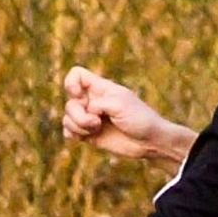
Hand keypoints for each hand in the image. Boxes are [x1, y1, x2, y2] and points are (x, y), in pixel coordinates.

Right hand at [62, 66, 193, 169]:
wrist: (150, 141)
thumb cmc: (140, 118)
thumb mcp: (119, 104)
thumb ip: (97, 104)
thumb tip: (85, 113)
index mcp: (101, 88)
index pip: (76, 75)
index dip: (71, 83)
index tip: (80, 95)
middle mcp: (93, 101)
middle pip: (69, 102)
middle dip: (78, 114)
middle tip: (97, 122)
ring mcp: (90, 117)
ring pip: (67, 118)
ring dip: (78, 126)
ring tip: (96, 129)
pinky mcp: (89, 133)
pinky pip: (68, 131)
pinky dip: (73, 134)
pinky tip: (85, 137)